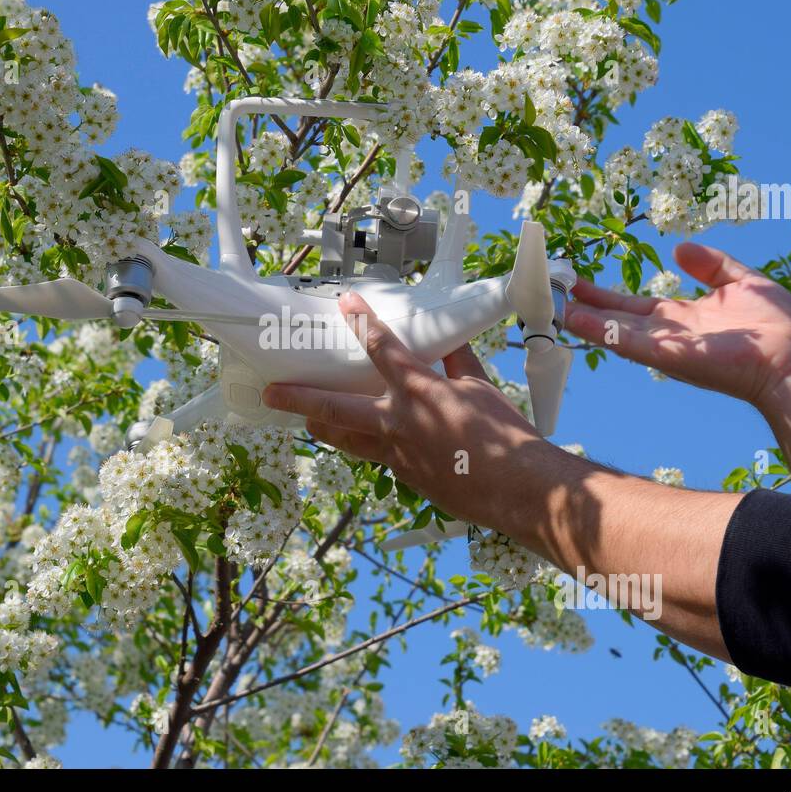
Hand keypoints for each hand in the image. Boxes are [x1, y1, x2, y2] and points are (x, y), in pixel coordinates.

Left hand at [261, 291, 541, 534]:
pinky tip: (365, 442)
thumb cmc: (506, 435)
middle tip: (271, 393)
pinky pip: (376, 457)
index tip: (345, 303)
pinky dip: (366, 446)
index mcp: (420, 390)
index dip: (361, 321)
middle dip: (300, 399)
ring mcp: (397, 453)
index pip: (381, 347)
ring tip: (307, 422)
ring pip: (346, 440)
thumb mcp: (481, 388)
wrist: (519, 488)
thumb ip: (459, 362)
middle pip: (335, 408)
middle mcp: (398, 421)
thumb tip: (450, 340)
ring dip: (323, 428)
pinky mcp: (405, 476)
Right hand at [564, 242, 790, 408]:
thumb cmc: (776, 326)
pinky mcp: (668, 357)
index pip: (633, 306)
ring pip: (614, 331)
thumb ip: (711, 265)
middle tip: (552, 292)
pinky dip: (600, 332)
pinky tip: (576, 321)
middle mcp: (667, 334)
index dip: (605, 296)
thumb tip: (679, 247)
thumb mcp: (742, 280)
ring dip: (583, 320)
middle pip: (616, 318)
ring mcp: (665, 347)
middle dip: (585, 306)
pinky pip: (628, 342)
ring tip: (553, 307)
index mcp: (682, 317)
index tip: (578, 282)